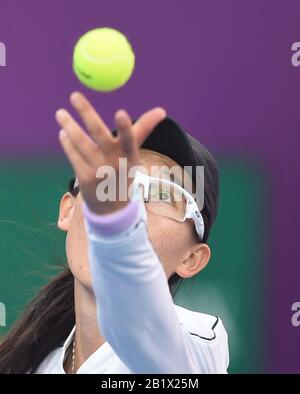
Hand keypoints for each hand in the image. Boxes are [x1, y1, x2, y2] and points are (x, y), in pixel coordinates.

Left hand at [55, 92, 165, 214]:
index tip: (120, 112)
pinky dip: (67, 142)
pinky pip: (73, 155)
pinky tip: (64, 133)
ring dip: (69, 125)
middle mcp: (115, 163)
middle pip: (99, 133)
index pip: (130, 140)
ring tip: (60, 113)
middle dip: (86, 112)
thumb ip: (143, 129)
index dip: (126, 127)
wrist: (113, 209)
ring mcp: (99, 171)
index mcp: (130, 156)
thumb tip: (162, 110)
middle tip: (74, 95)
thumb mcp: (134, 154)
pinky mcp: (84, 178)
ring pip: (81, 142)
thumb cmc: (124, 173)